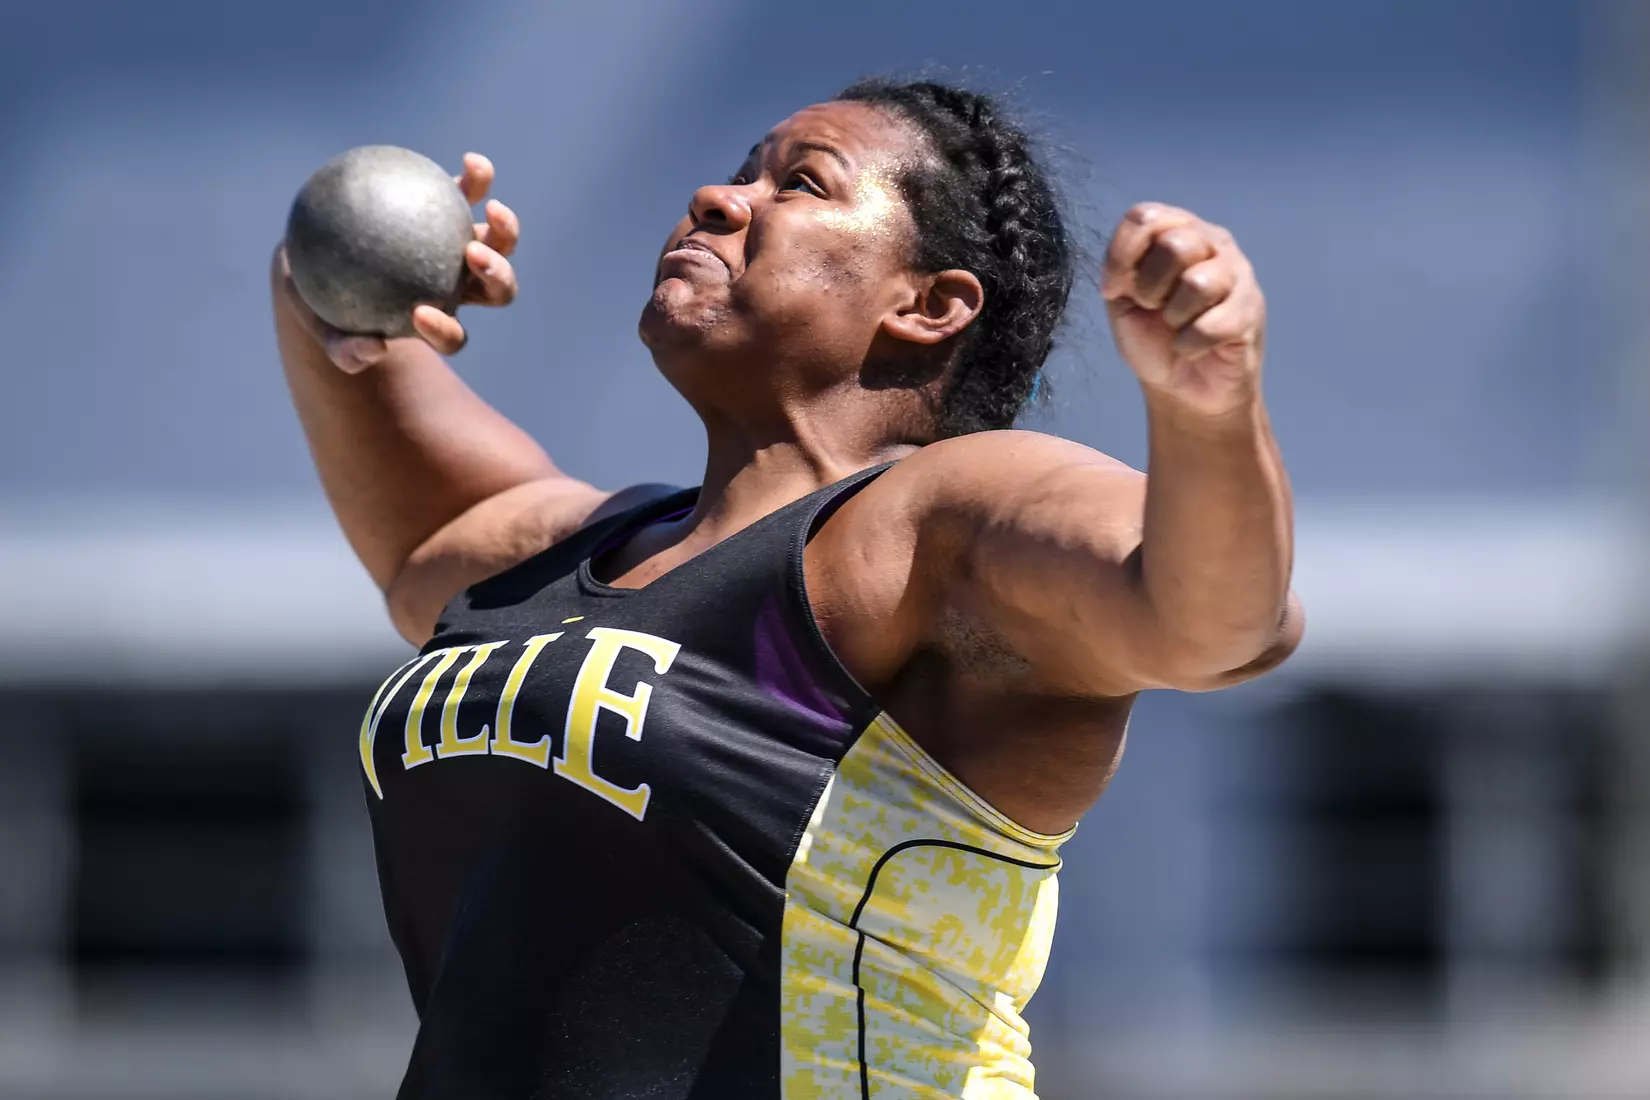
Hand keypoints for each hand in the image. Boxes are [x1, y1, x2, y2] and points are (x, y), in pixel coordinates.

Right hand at [277, 152, 520, 372]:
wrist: (317, 253)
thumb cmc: (321, 297)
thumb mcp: (322, 325)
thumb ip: (343, 349)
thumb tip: (372, 351)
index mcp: (435, 321)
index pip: (451, 337)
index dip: (445, 332)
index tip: (419, 313)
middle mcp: (458, 286)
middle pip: (497, 291)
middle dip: (498, 277)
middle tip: (472, 257)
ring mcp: (461, 247)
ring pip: (499, 243)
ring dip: (505, 229)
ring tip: (491, 209)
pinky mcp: (453, 206)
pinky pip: (473, 192)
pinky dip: (480, 178)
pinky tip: (470, 161)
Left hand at [1100, 203, 1264, 416]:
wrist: (1181, 386)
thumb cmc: (1153, 336)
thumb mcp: (1123, 300)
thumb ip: (1121, 271)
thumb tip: (1123, 271)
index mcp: (1176, 231)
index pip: (1145, 216)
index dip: (1120, 254)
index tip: (1113, 290)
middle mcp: (1211, 242)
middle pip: (1175, 244)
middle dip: (1150, 287)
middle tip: (1153, 308)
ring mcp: (1237, 274)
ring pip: (1197, 282)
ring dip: (1174, 316)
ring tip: (1176, 326)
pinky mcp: (1250, 311)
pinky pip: (1211, 325)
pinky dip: (1189, 344)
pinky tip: (1191, 348)